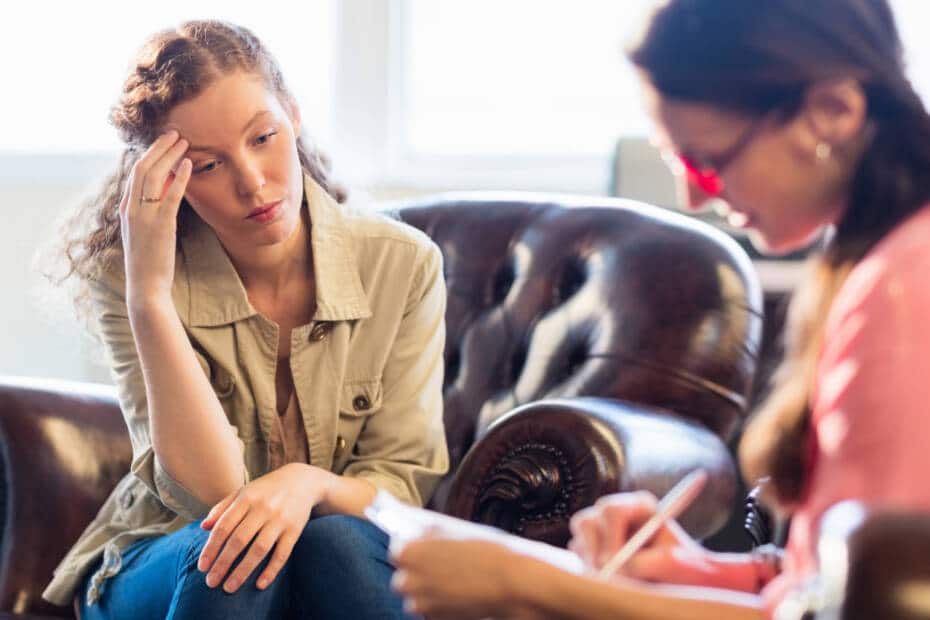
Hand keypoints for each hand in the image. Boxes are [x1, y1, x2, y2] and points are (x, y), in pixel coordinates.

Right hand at [119, 130, 191, 307]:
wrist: (146, 285)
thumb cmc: (149, 261)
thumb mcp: (145, 232)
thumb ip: (151, 212)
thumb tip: (165, 193)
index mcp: (126, 209)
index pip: (134, 173)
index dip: (149, 154)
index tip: (163, 142)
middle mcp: (131, 208)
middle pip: (142, 167)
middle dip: (158, 147)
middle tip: (174, 133)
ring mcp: (144, 216)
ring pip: (153, 176)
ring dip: (169, 155)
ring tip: (183, 141)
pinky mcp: (160, 225)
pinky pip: (170, 195)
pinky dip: (179, 177)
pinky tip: (188, 165)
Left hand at [197, 463, 333, 592]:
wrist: (302, 481)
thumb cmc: (266, 490)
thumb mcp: (243, 492)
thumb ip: (222, 508)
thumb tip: (203, 527)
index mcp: (246, 498)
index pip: (224, 527)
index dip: (211, 548)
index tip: (202, 567)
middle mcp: (263, 508)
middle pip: (239, 540)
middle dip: (223, 563)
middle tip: (211, 582)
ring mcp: (280, 519)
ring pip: (259, 549)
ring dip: (243, 571)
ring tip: (229, 588)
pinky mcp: (295, 530)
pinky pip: (282, 553)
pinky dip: (271, 570)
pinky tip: (259, 585)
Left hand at [392, 536, 541, 619]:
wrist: (509, 583)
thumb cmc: (486, 553)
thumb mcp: (453, 532)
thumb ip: (430, 534)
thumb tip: (420, 534)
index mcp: (408, 553)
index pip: (397, 550)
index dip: (412, 549)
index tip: (423, 548)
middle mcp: (408, 581)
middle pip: (403, 576)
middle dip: (418, 572)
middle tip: (440, 565)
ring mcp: (420, 604)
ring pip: (416, 597)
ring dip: (428, 590)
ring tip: (453, 581)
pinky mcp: (435, 619)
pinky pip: (430, 611)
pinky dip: (440, 604)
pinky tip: (459, 593)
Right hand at [568, 491, 710, 585]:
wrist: (679, 581)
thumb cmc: (684, 570)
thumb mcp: (676, 564)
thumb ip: (655, 562)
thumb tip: (626, 568)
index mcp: (640, 506)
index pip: (612, 511)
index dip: (610, 537)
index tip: (617, 562)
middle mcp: (617, 512)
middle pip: (587, 521)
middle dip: (595, 552)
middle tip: (607, 575)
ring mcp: (601, 528)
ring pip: (579, 539)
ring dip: (591, 562)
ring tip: (615, 580)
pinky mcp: (590, 545)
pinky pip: (576, 554)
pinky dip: (588, 568)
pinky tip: (610, 578)